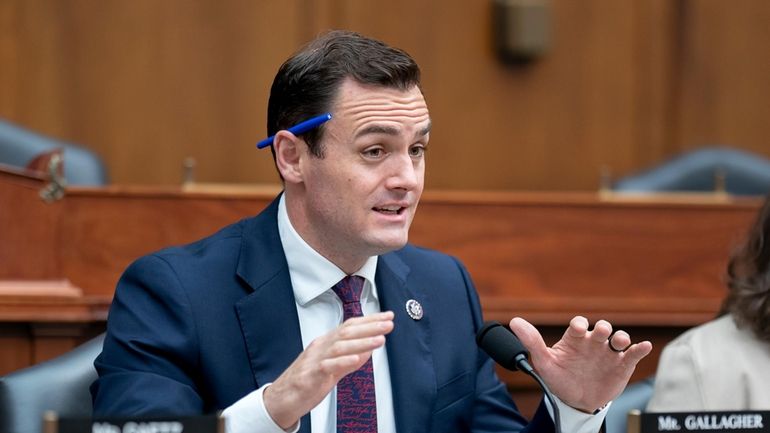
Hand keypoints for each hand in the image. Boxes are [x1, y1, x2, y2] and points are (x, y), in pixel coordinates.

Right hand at [263, 311, 393, 428]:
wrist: (282, 398)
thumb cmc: (307, 380)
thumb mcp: (332, 367)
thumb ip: (350, 359)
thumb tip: (368, 350)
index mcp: (326, 342)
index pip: (350, 325)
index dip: (369, 320)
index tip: (387, 317)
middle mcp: (321, 347)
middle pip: (347, 332)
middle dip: (370, 327)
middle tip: (388, 324)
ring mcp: (315, 360)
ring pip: (340, 346)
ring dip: (362, 342)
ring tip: (379, 340)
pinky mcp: (311, 375)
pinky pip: (328, 366)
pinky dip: (343, 362)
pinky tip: (357, 359)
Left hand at [509, 316, 651, 412]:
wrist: (576, 402)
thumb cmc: (559, 378)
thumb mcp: (544, 362)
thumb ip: (531, 342)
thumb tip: (514, 322)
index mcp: (574, 338)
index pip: (578, 324)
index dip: (579, 324)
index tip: (578, 328)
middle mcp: (592, 342)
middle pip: (601, 329)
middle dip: (602, 328)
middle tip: (600, 333)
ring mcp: (608, 353)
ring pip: (619, 339)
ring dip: (621, 337)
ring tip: (619, 342)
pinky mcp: (622, 365)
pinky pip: (633, 354)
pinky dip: (640, 349)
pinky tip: (643, 347)